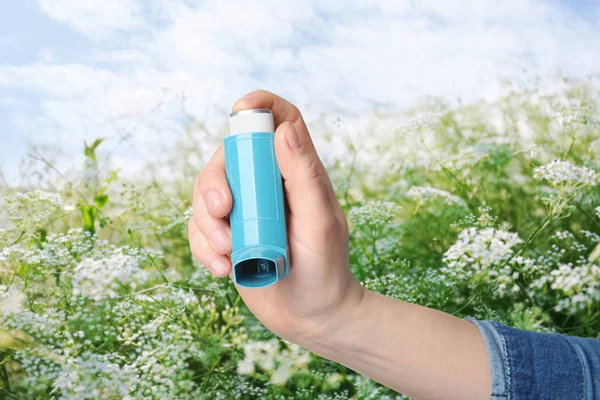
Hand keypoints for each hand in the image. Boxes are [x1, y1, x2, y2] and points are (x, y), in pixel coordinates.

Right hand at [188, 90, 364, 342]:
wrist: (314, 317)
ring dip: (206, 223)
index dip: (261, 106)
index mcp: (297, 172)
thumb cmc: (326, 267)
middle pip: (227, 158)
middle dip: (215, 182)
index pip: (281, 121)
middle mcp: (267, 185)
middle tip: (222, 209)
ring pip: (204, 194)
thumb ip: (304, 176)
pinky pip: (199, 230)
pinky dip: (203, 247)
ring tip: (226, 253)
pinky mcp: (228, 237)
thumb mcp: (320, 221)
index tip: (241, 108)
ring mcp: (245, 211)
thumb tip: (283, 130)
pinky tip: (222, 269)